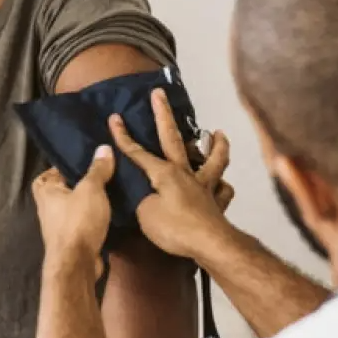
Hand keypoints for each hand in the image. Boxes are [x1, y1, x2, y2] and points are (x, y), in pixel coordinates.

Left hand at [30, 146, 116, 273]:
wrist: (77, 264)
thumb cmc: (78, 221)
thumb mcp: (91, 189)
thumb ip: (97, 169)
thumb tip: (103, 148)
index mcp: (46, 192)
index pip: (48, 173)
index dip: (63, 166)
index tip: (83, 162)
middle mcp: (47, 208)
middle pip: (62, 191)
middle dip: (78, 185)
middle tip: (99, 176)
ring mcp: (58, 227)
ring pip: (73, 208)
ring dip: (86, 203)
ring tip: (107, 192)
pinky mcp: (71, 240)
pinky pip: (81, 223)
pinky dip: (92, 218)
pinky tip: (107, 213)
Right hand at [109, 89, 235, 260]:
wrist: (209, 244)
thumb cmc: (174, 228)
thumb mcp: (145, 214)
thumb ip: (143, 199)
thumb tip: (148, 196)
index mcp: (164, 173)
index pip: (138, 153)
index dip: (124, 136)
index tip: (114, 118)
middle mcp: (186, 173)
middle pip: (174, 139)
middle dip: (163, 115)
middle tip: (160, 93)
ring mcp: (205, 186)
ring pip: (214, 160)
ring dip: (216, 144)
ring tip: (218, 132)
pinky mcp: (218, 202)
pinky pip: (223, 190)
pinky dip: (223, 185)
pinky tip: (222, 184)